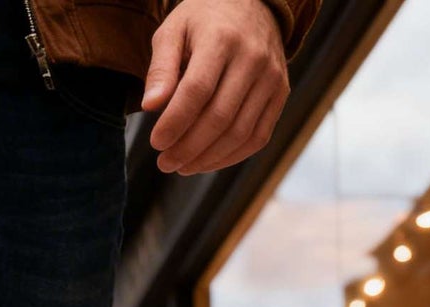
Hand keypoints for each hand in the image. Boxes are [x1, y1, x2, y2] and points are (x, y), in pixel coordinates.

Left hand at [142, 0, 289, 176]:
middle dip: (187, 148)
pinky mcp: (280, 92)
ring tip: (182, 166)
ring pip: (239, 133)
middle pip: (219, 117)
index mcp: (221, 39)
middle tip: (164, 163)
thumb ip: (160, 68)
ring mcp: (271, 76)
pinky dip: (231, 157)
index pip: (197, 91)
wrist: (252, 4)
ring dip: (207, 159)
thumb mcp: (173, 31)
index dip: (175, 123)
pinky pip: (258, 136)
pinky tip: (207, 162)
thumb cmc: (203, 22)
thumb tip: (150, 105)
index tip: (156, 143)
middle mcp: (252, 57)